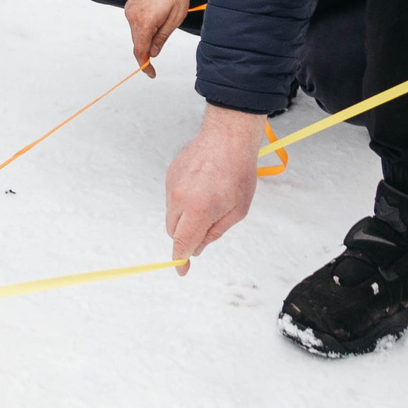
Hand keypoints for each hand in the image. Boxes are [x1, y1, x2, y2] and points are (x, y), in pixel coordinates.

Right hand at [124, 0, 191, 72]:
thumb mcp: (176, 17)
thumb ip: (162, 37)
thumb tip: (153, 53)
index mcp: (145, 22)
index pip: (140, 51)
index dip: (145, 66)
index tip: (151, 74)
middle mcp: (133, 17)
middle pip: (138, 43)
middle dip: (149, 50)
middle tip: (162, 48)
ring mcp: (129, 11)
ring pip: (137, 33)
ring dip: (148, 37)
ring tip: (164, 22)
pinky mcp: (130, 5)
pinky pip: (135, 23)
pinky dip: (144, 28)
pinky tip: (156, 18)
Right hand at [164, 104, 268, 269]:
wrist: (228, 137)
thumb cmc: (238, 173)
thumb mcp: (237, 210)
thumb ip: (214, 232)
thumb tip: (197, 247)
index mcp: (199, 210)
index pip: (182, 242)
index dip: (181, 259)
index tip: (181, 270)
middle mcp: (179, 198)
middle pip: (173, 231)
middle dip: (185, 237)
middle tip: (205, 230)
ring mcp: (172, 185)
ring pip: (171, 214)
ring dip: (184, 218)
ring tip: (208, 201)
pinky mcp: (169, 174)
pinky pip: (171, 197)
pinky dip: (183, 201)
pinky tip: (201, 189)